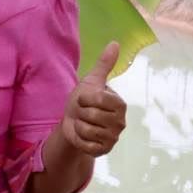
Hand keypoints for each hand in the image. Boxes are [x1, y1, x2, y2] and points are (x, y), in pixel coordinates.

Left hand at [61, 42, 126, 157]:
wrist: (72, 122)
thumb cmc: (83, 101)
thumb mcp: (91, 81)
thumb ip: (104, 64)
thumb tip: (115, 42)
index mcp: (119, 104)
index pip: (99, 99)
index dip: (85, 99)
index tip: (84, 99)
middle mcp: (120, 122)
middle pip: (91, 115)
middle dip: (80, 113)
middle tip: (83, 113)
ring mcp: (113, 137)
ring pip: (87, 130)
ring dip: (78, 126)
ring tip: (82, 123)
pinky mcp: (104, 150)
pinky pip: (86, 144)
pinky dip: (79, 139)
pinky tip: (82, 136)